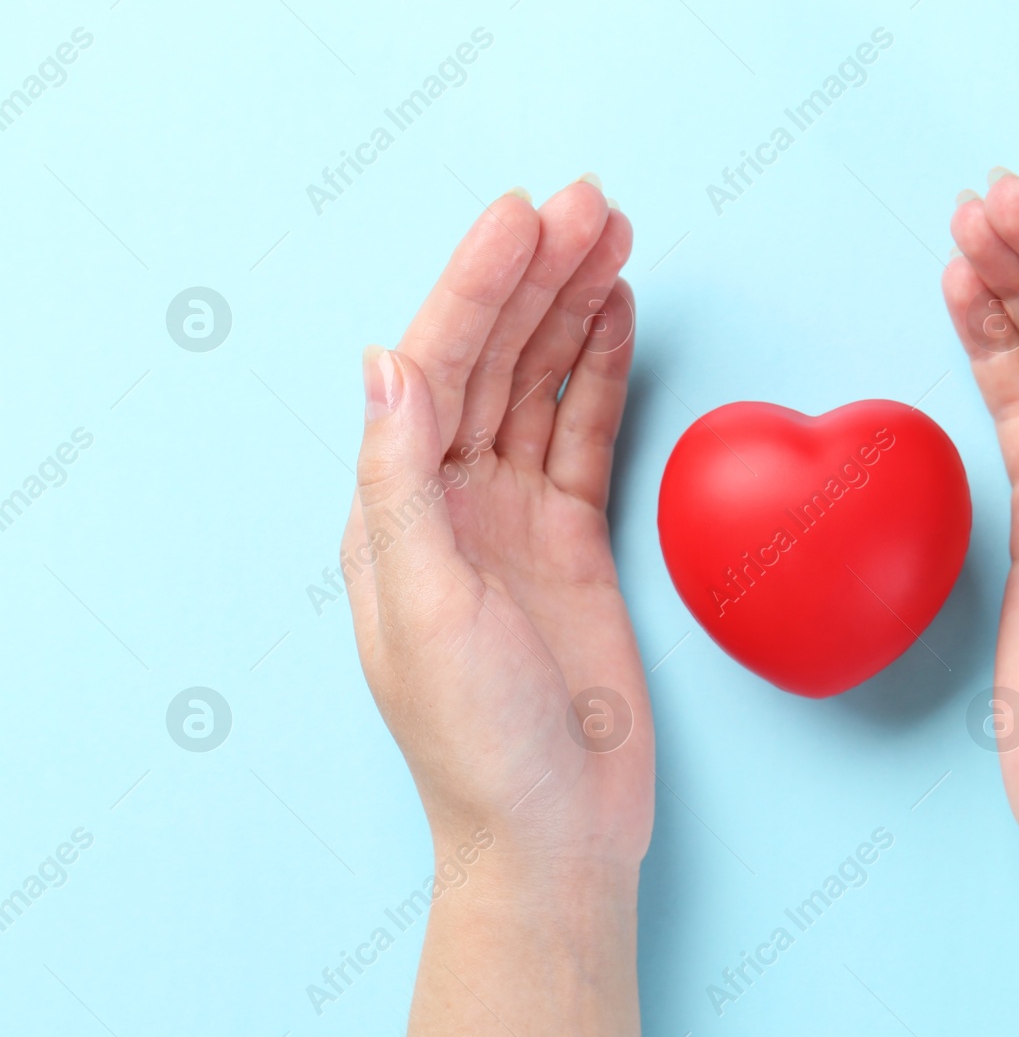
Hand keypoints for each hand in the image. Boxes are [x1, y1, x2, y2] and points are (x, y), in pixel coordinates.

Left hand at [343, 179, 648, 1036]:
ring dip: (573, 309)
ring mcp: (515, 519)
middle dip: (538, 277)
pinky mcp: (573, 542)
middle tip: (592, 202)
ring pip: (542, 387)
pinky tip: (615, 319)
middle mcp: (450, 501)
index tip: (525, 219)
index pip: (436, 367)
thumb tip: (386, 363)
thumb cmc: (478, 743)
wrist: (555, 833)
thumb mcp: (423, 611)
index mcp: (397, 511)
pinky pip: (585, 437)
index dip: (479, 287)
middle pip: (493, 360)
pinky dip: (600, 374)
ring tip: (613, 235)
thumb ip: (401, 484)